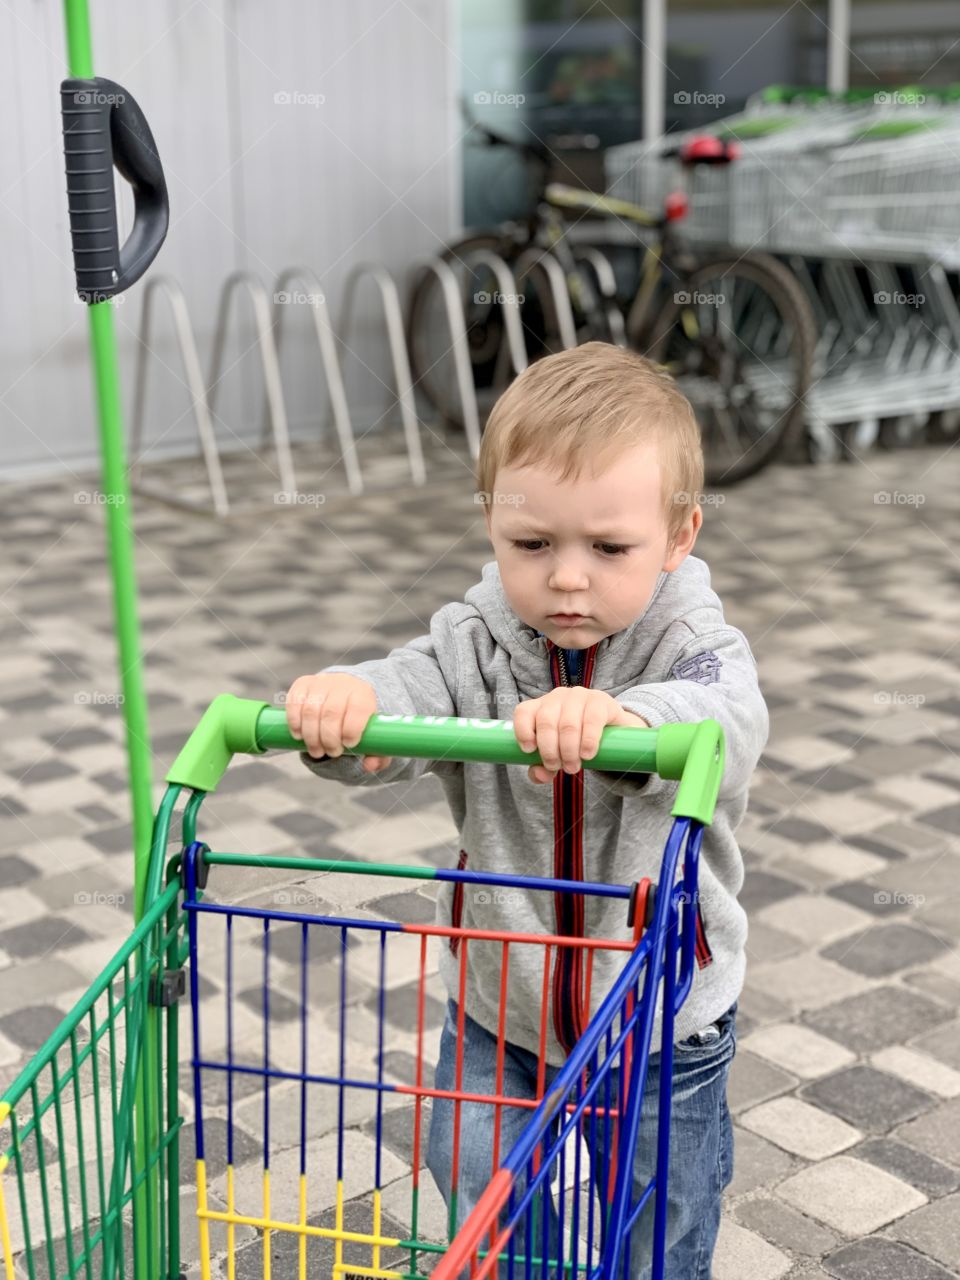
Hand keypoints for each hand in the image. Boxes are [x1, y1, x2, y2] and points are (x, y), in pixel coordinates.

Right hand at [284, 673, 392, 771]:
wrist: (346, 692)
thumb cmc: (359, 718)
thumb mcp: (374, 734)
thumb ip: (378, 753)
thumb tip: (369, 765)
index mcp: (363, 694)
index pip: (358, 709)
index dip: (351, 730)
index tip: (348, 745)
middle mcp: (342, 685)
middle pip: (331, 712)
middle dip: (329, 738)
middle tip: (330, 753)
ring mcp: (321, 683)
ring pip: (311, 710)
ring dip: (311, 736)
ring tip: (316, 751)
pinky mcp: (303, 684)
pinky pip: (294, 702)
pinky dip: (294, 722)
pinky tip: (299, 735)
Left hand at [513, 688, 648, 783]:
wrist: (612, 731)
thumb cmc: (576, 742)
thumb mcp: (557, 755)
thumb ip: (542, 768)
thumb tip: (538, 775)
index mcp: (540, 707)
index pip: (523, 712)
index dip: (523, 731)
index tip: (530, 751)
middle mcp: (557, 697)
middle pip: (546, 722)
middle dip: (550, 750)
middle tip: (559, 767)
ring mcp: (578, 696)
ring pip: (568, 724)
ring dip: (569, 750)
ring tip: (573, 767)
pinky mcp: (600, 701)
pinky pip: (591, 720)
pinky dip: (588, 740)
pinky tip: (587, 754)